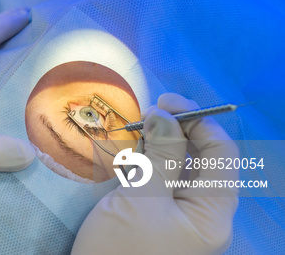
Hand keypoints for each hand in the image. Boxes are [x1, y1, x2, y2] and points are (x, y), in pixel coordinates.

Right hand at [71, 93, 238, 254]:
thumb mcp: (141, 198)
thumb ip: (161, 154)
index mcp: (213, 214)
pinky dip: (150, 162)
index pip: (222, 154)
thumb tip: (167, 114)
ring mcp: (181, 219)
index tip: (163, 101)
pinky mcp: (159, 220)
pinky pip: (163, 182)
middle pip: (203, 159)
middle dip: (177, 129)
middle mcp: (204, 215)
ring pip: (181, 167)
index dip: (198, 120)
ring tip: (135, 130)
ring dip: (161, 143)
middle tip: (145, 112)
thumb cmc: (119, 249)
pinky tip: (131, 153)